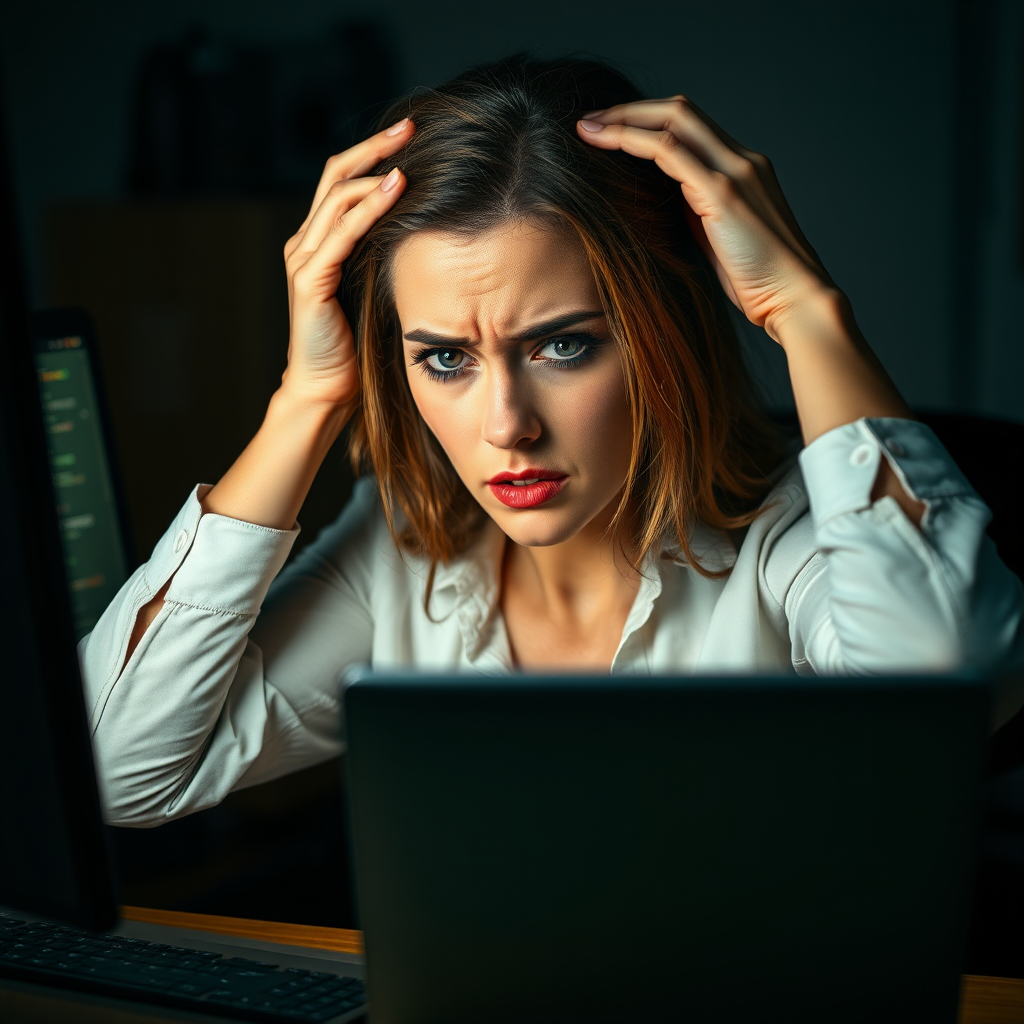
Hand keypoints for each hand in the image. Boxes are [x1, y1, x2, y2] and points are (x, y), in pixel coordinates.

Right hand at [280, 117, 413, 406]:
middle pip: (336, 174)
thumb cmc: (355, 345)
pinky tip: (396, 189)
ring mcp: (304, 259)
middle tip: (411, 125)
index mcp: (320, 241)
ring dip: (375, 167)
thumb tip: (428, 227)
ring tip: (408, 148)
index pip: (343, 181)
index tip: (412, 136)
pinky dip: (369, 207)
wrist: (327, 388)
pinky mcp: (310, 280)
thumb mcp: (374, 288)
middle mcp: (306, 242)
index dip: (374, 153)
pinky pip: (342, 233)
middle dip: (375, 147)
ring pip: (337, 196)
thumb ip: (384, 256)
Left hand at [576, 96, 836, 342]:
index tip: (611, 132)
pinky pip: (669, 151)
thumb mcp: (720, 239)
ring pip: (673, 121)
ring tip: (587, 127)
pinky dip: (633, 141)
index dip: (648, 122)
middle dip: (631, 110)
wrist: (794, 298)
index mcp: (743, 169)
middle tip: (590, 120)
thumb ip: (697, 214)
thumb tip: (664, 206)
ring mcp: (735, 171)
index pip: (691, 127)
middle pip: (680, 111)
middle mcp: (742, 159)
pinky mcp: (723, 192)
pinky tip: (605, 142)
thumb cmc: (758, 282)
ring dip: (624, 119)